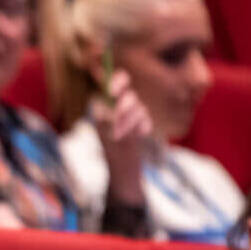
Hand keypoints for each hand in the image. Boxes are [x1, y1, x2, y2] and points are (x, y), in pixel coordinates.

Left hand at [91, 69, 152, 207]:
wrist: (123, 169)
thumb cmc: (109, 148)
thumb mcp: (104, 132)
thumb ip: (106, 117)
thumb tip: (108, 108)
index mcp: (107, 102)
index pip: (115, 81)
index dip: (116, 81)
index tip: (112, 91)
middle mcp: (121, 105)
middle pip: (129, 94)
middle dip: (125, 106)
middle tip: (117, 118)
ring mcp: (134, 113)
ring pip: (138, 107)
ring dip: (129, 122)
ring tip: (120, 136)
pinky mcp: (143, 123)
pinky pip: (146, 119)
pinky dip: (141, 128)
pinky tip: (138, 136)